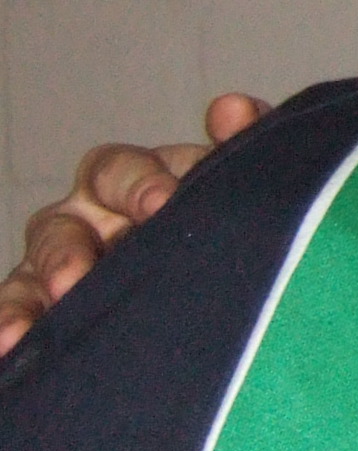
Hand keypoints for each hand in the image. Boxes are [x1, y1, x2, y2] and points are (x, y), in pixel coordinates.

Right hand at [0, 92, 264, 356]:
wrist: (239, 288)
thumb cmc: (231, 217)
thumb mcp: (238, 180)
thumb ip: (240, 144)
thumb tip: (232, 109)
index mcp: (134, 182)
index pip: (118, 170)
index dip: (137, 183)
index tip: (161, 204)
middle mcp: (88, 218)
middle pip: (63, 222)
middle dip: (73, 247)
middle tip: (85, 272)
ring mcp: (62, 264)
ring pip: (33, 269)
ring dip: (38, 284)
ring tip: (56, 300)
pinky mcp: (45, 310)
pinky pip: (17, 312)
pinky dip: (10, 321)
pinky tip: (10, 341)